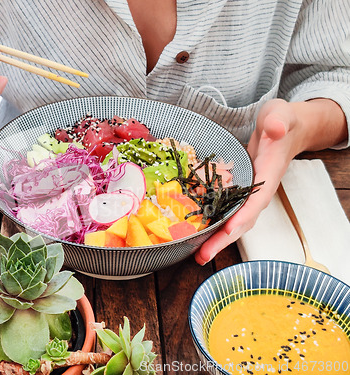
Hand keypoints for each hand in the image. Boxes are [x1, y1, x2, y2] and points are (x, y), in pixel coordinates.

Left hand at [194, 98, 304, 264]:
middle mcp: (258, 192)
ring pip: (232, 220)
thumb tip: (274, 129)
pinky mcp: (237, 192)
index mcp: (268, 177)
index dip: (242, 218)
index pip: (256, 202)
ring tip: (197, 254)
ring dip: (216, 238)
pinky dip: (212, 224)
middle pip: (242, 221)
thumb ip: (278, 122)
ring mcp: (248, 194)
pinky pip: (225, 211)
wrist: (284, 129)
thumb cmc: (281, 122)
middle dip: (223, 240)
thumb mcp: (280, 116)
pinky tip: (195, 232)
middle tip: (202, 256)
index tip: (227, 231)